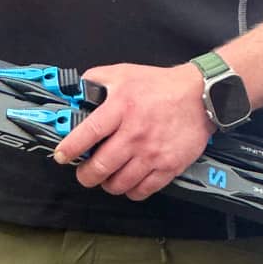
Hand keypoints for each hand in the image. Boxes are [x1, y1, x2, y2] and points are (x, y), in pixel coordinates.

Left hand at [52, 62, 210, 200]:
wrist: (200, 95)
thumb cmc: (160, 86)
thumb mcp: (123, 73)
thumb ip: (95, 80)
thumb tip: (75, 89)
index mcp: (121, 108)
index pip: (87, 134)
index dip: (69, 149)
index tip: (61, 156)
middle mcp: (135, 134)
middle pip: (100, 167)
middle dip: (85, 175)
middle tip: (84, 172)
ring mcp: (152, 153)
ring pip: (119, 184)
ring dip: (107, 184)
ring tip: (106, 178)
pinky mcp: (168, 166)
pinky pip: (142, 190)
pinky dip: (131, 191)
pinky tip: (128, 182)